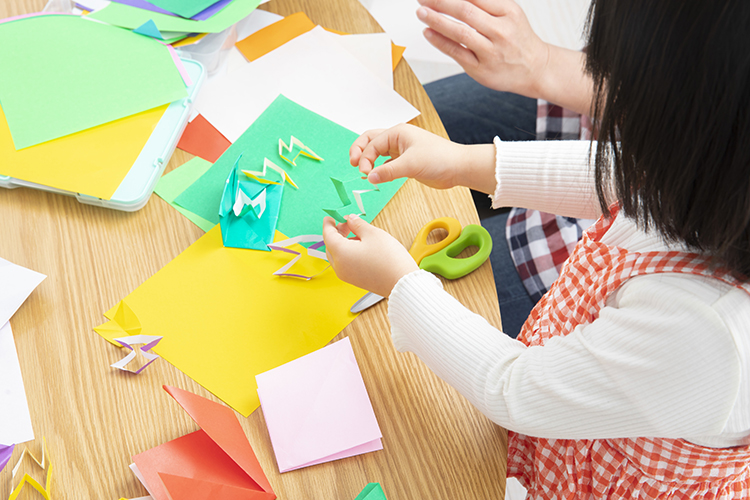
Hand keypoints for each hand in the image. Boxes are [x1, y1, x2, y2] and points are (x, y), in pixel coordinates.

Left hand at [322, 214, 418, 296]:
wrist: (401, 282)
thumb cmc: (389, 258)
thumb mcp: (373, 234)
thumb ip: (357, 224)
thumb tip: (350, 220)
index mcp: (340, 253)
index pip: (328, 235)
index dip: (328, 224)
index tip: (330, 216)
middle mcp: (339, 266)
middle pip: (330, 246)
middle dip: (337, 233)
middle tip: (348, 223)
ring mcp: (346, 275)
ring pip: (337, 255)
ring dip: (343, 243)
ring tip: (358, 234)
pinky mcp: (354, 280)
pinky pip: (344, 263)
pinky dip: (348, 253)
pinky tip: (361, 247)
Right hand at [350, 124, 465, 188]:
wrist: (458, 167)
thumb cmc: (440, 158)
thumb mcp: (411, 164)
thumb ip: (388, 171)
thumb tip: (369, 177)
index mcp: (397, 132)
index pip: (371, 143)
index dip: (364, 158)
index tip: (365, 173)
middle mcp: (397, 139)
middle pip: (370, 141)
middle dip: (360, 152)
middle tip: (354, 166)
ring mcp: (401, 150)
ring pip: (377, 152)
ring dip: (369, 160)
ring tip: (364, 172)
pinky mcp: (406, 161)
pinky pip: (386, 162)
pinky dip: (379, 168)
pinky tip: (377, 176)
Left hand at [416, 0, 549, 97]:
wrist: (535, 68)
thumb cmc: (516, 37)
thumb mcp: (508, 12)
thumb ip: (485, 2)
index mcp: (508, 11)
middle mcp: (501, 30)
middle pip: (465, 11)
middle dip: (440, 2)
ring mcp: (491, 51)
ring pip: (460, 32)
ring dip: (436, 20)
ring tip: (421, 12)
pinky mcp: (481, 69)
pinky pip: (456, 52)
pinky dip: (440, 41)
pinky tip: (428, 32)